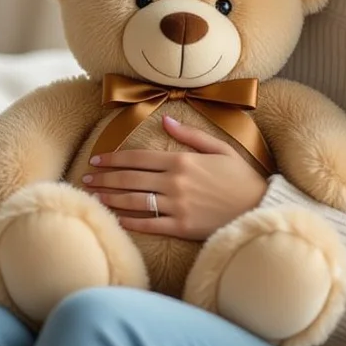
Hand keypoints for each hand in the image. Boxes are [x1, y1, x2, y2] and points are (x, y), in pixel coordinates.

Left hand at [81, 115, 268, 240]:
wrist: (259, 206)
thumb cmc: (240, 176)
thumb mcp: (219, 148)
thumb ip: (190, 135)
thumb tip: (164, 119)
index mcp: (181, 160)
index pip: (137, 158)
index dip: (113, 159)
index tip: (97, 161)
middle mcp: (175, 182)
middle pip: (130, 179)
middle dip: (104, 178)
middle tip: (86, 179)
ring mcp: (177, 206)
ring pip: (134, 201)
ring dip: (110, 198)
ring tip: (93, 197)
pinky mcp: (181, 227)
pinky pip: (149, 224)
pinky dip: (129, 221)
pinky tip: (115, 218)